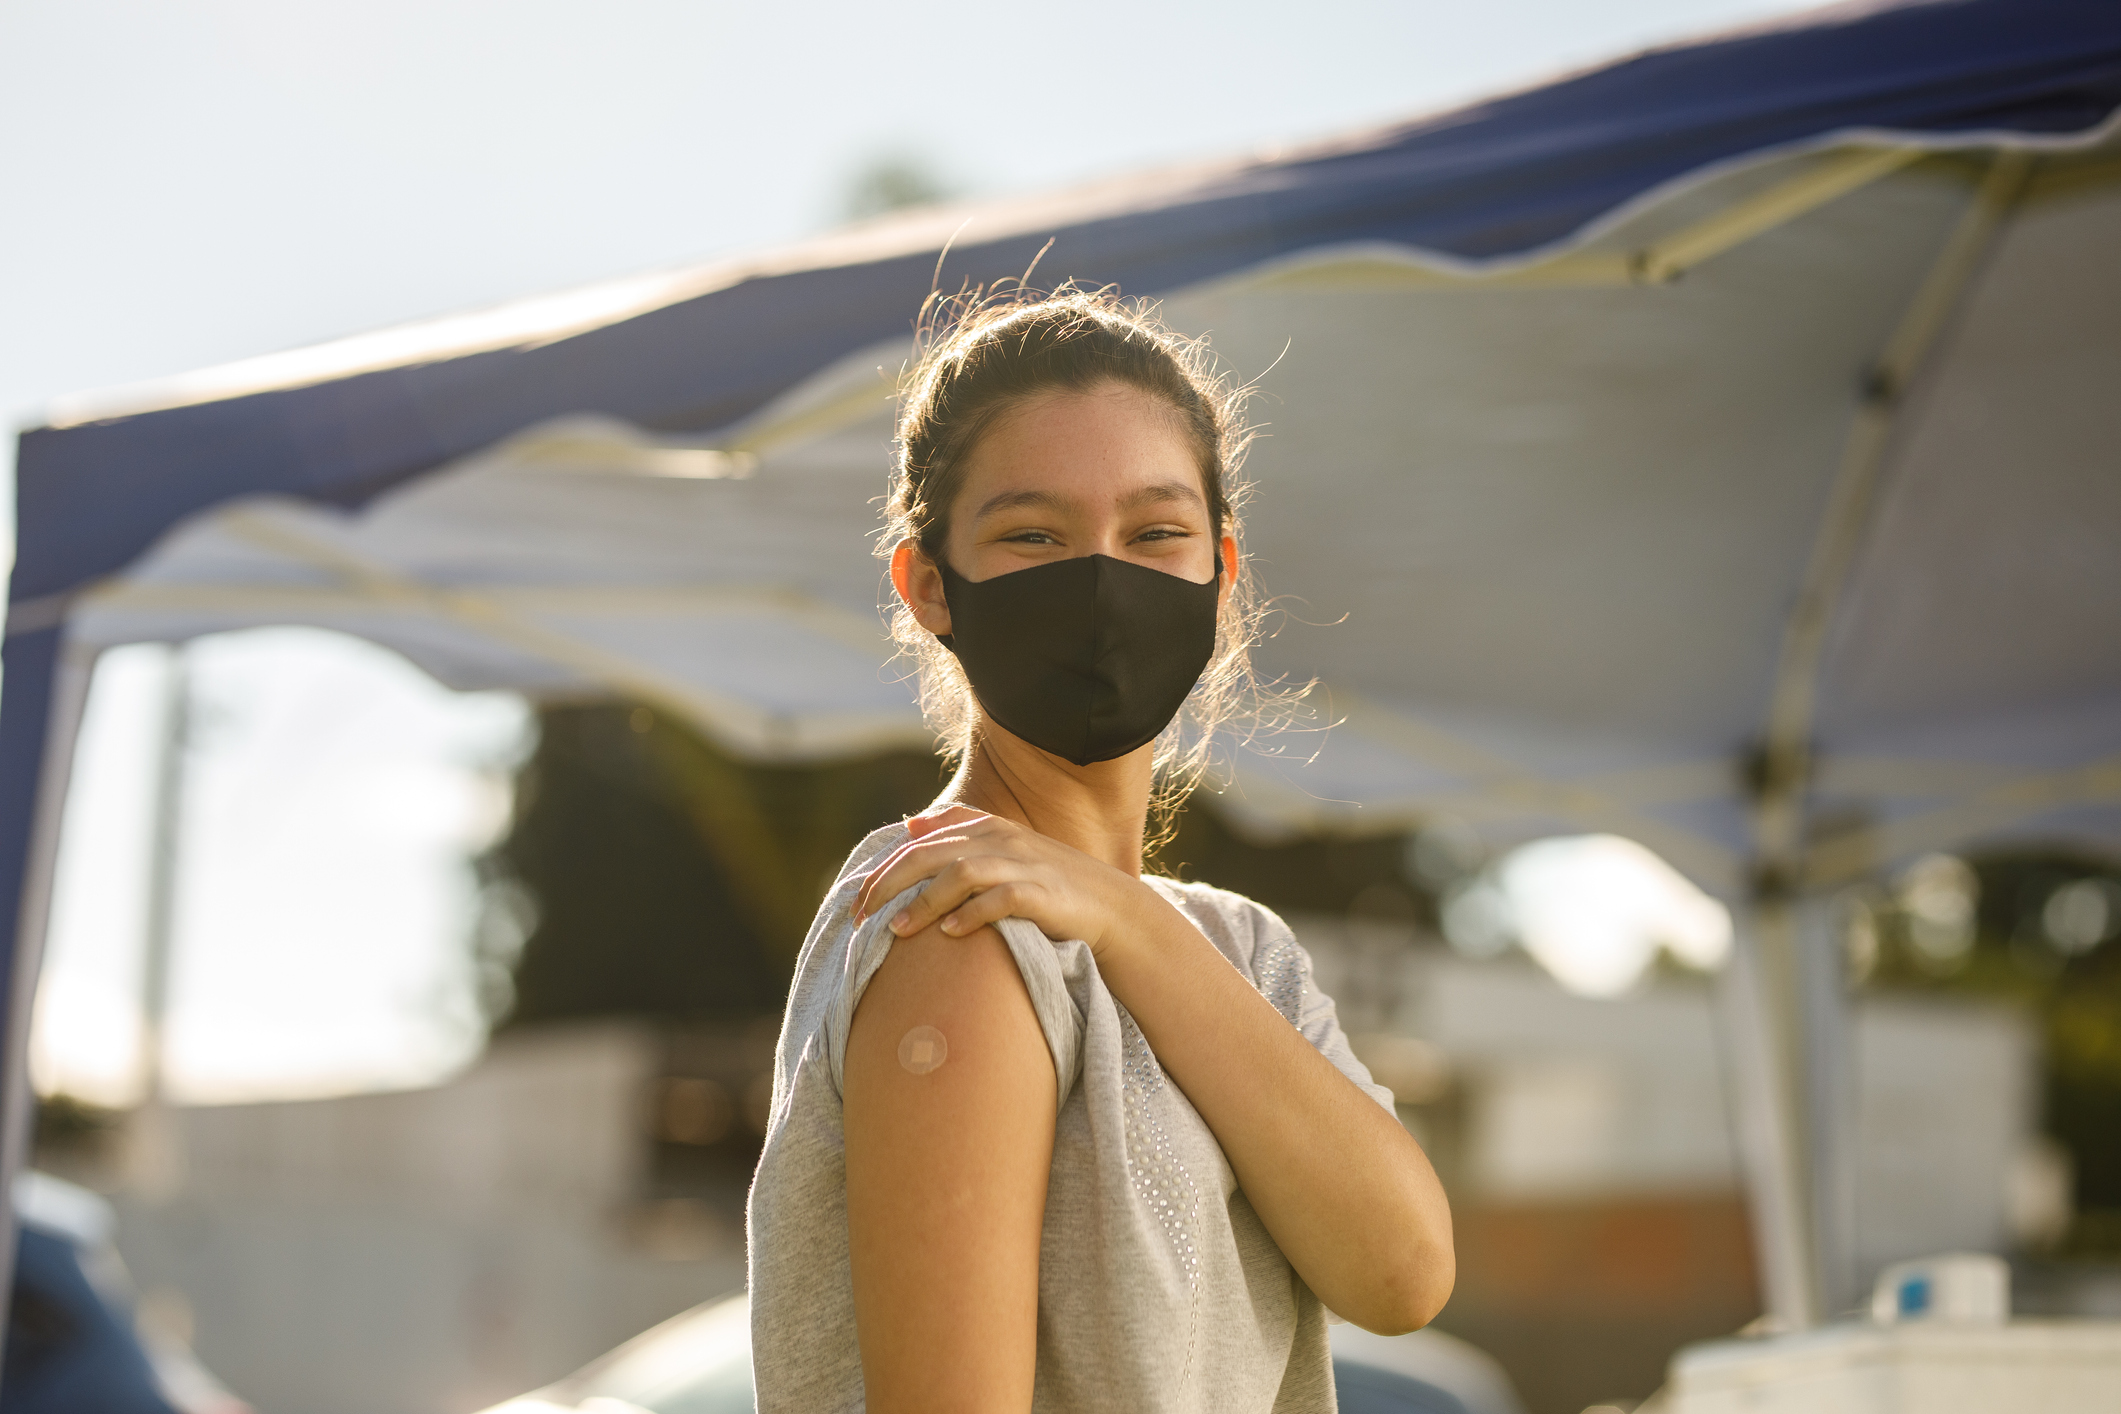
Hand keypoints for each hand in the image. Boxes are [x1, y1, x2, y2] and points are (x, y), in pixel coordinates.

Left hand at [853, 805, 1147, 956]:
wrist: (1112, 908)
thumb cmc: (1051, 885)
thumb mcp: (1004, 851)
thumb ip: (959, 836)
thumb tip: (909, 824)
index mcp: (989, 828)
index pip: (924, 840)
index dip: (887, 866)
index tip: (859, 897)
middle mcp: (1002, 841)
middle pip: (931, 854)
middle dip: (890, 882)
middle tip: (862, 915)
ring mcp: (1023, 866)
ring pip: (959, 874)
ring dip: (923, 902)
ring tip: (896, 930)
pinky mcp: (1042, 894)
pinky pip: (1000, 900)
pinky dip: (970, 915)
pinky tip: (949, 934)